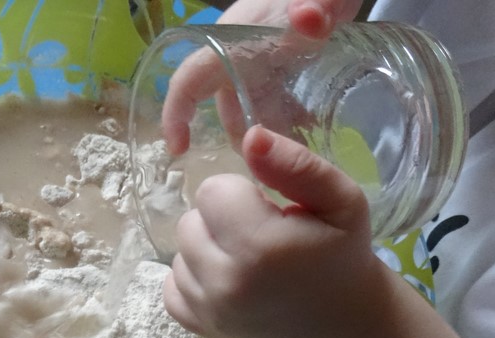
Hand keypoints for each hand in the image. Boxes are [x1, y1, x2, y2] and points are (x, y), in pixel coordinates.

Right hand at [162, 0, 364, 154]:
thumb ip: (319, 4)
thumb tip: (308, 18)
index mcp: (231, 43)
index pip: (190, 80)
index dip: (175, 114)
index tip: (179, 150)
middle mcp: (237, 60)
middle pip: (228, 109)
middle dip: (248, 138)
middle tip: (278, 163)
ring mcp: (257, 68)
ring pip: (253, 113)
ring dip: (272, 133)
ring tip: (302, 146)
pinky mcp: (278, 74)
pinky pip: (274, 107)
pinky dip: (289, 121)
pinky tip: (312, 126)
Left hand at [163, 125, 378, 337]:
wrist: (341, 321)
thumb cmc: (341, 254)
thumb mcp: (340, 200)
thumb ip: (295, 164)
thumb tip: (251, 136)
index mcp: (260, 247)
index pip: (210, 191)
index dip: (239, 194)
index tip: (268, 212)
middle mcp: (226, 283)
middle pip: (189, 222)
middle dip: (219, 222)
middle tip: (257, 237)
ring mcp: (208, 311)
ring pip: (179, 252)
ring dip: (206, 250)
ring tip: (246, 262)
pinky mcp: (198, 327)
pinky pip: (171, 286)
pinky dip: (194, 280)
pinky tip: (227, 281)